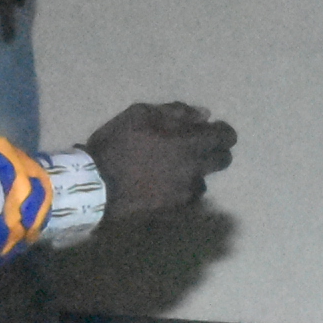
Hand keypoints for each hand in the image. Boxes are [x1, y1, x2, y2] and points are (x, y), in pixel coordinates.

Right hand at [83, 101, 238, 219]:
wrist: (96, 186)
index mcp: (191, 144)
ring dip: (195, 173)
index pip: (225, 138)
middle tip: (196, 147)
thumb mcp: (141, 114)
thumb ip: (177, 112)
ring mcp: (185, 194)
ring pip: (203, 181)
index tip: (213, 129)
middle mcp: (195, 171)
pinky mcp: (174, 211)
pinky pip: (187, 197)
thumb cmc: (117, 144)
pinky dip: (180, 190)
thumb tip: (204, 115)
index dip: (223, 132)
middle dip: (215, 151)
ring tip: (173, 169)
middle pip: (223, 161)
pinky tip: (162, 186)